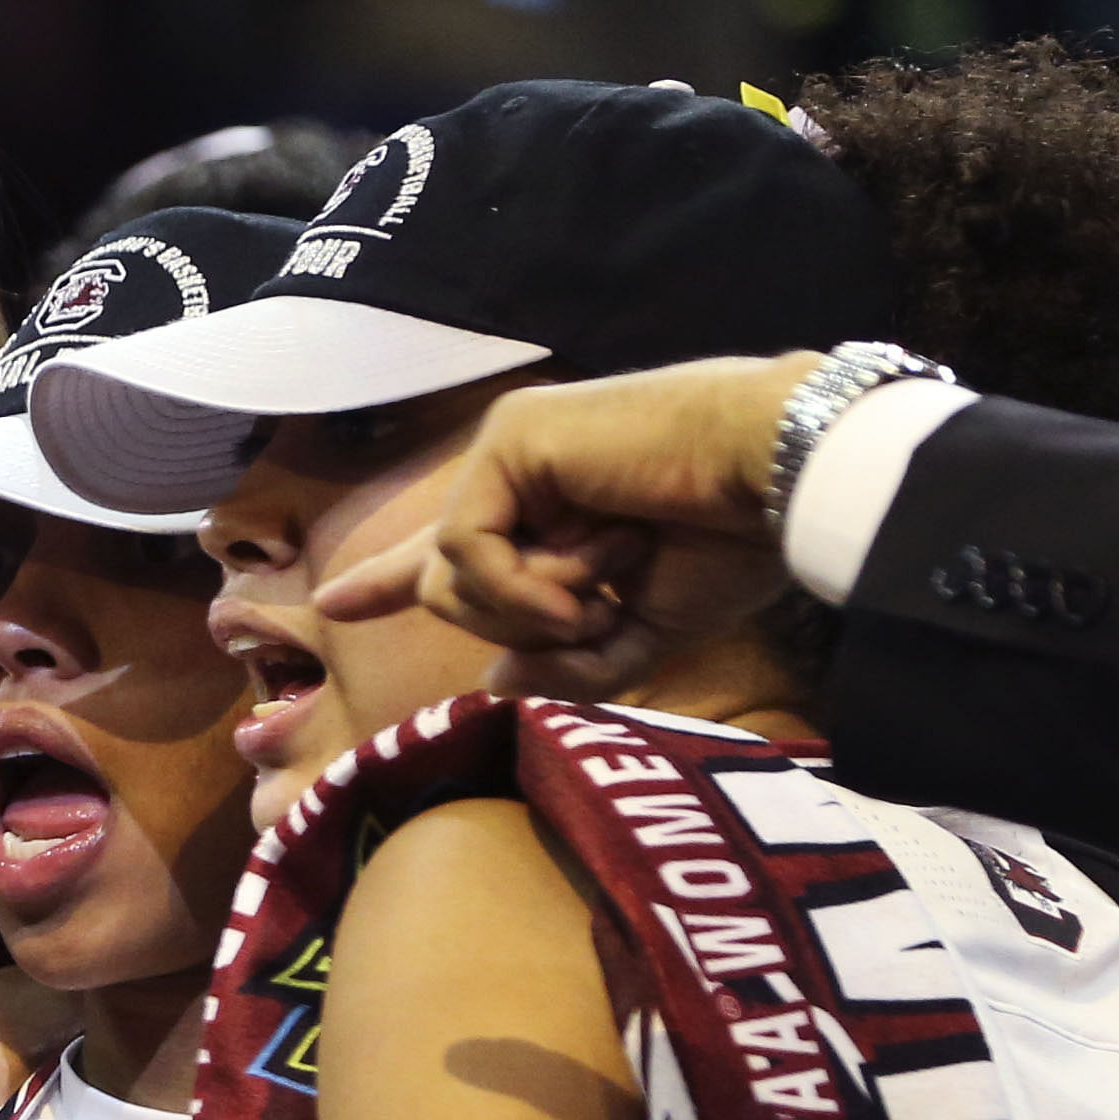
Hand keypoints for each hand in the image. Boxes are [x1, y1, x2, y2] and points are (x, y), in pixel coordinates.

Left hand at [317, 353, 819, 700]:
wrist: (783, 485)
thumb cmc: (736, 545)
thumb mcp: (647, 629)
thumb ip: (570, 660)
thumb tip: (496, 679)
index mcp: (550, 513)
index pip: (453, 554)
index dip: (389, 580)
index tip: (335, 604)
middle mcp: (521, 475)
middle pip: (449, 593)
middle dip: (526, 625)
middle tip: (608, 601)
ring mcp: (511, 450)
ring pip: (451, 580)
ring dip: (539, 606)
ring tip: (615, 567)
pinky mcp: (510, 440)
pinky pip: (465, 554)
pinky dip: (526, 588)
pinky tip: (591, 572)